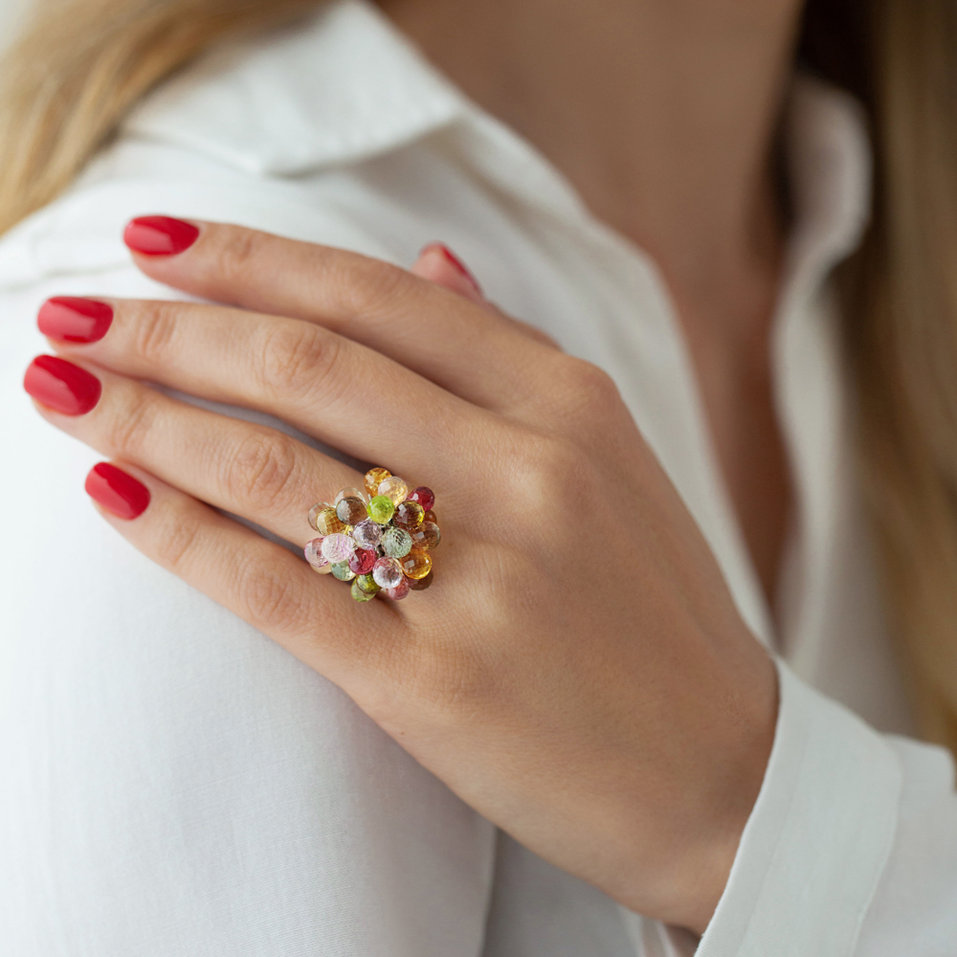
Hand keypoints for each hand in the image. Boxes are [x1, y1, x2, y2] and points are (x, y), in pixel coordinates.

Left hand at [24, 216, 777, 935]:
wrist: (724, 769)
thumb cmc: (655, 613)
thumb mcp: (611, 459)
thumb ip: (511, 355)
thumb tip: (427, 256)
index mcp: (570, 405)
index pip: (378, 297)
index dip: (251, 259)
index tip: (156, 240)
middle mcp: (528, 473)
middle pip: (309, 365)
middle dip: (169, 326)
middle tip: (74, 310)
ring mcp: (484, 580)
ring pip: (275, 466)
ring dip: (148, 416)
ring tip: (62, 387)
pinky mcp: (435, 685)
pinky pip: (276, 589)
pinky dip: (178, 534)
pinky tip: (114, 491)